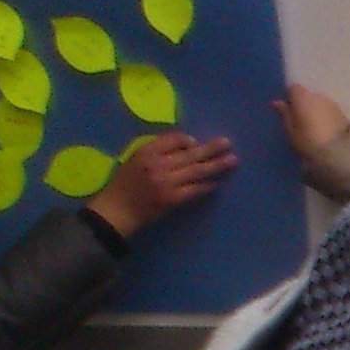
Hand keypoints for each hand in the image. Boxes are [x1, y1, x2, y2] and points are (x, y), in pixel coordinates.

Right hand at [86, 133, 236, 236]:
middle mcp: (158, 164)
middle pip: (190, 153)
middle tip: (227, 143)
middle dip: (211, 148)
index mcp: (146, 151)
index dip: (188, 140)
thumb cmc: (124, 184)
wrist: (116, 210)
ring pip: (197, 171)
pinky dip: (207, 186)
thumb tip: (187, 147)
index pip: (174, 139)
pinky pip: (195, 189)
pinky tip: (218, 183)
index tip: (195, 144)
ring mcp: (167, 182)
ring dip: (216, 165)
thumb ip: (157, 152)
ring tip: (232, 160)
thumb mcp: (135, 160)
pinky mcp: (173, 198)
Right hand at [273, 83, 349, 157]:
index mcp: (303, 97)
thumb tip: (277, 102)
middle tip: (301, 120)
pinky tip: (326, 129)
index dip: (290, 97)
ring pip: (320, 102)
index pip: (293, 88)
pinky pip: (330, 110)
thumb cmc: (308, 140)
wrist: (336, 153)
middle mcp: (318, 96)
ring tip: (314, 126)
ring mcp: (332, 103)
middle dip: (304, 104)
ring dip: (316, 110)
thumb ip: (285, 113)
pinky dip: (326, 115)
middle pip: (308, 95)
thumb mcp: (291, 129)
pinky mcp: (343, 113)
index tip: (289, 110)